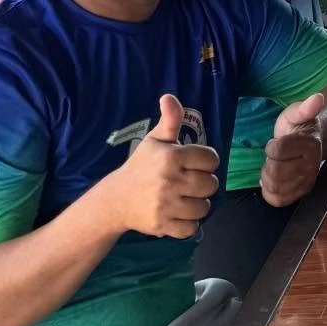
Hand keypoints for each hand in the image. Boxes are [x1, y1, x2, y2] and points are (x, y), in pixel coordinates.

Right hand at [101, 95, 219, 238]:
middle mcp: (170, 181)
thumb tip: (168, 97)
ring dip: (199, 204)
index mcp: (172, 157)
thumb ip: (170, 119)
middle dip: (204, 183)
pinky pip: (192, 228)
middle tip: (191, 182)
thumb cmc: (141, 166)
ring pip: (204, 207)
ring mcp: (166, 205)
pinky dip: (189, 224)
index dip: (206, 161)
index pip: (211, 159)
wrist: (115, 200)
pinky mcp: (162, 226)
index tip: (195, 163)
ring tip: (186, 198)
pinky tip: (180, 214)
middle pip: (211, 184)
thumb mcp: (155, 140)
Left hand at [260, 93, 325, 207]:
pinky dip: (269, 192)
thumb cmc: (297, 128)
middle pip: (276, 172)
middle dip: (268, 164)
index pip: (279, 150)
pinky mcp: (300, 193)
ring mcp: (307, 181)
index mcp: (310, 143)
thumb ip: (304, 107)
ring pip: (276, 187)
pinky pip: (279, 200)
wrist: (308, 144)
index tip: (275, 141)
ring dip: (267, 178)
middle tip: (272, 157)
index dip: (271, 146)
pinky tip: (271, 181)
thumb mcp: (295, 114)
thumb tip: (318, 97)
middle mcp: (312, 165)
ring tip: (272, 167)